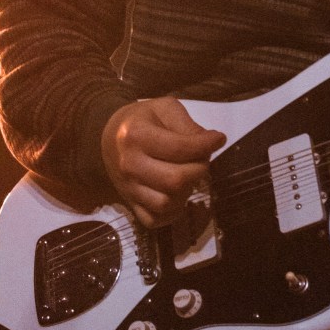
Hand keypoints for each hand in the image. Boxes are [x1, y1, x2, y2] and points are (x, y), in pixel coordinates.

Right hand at [101, 96, 225, 227]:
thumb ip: (187, 124)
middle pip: (176, 180)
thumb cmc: (143, 120)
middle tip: (202, 159)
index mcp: (136, 135)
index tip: (219, 139)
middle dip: (199, 169)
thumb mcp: (164, 109)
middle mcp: (129, 164)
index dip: (206, 145)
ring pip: (166, 203)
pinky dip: (172, 212)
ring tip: (188, 175)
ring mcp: (128, 188)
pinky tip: (178, 194)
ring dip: (187, 191)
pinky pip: (155, 220)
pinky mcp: (129, 204)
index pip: (180, 148)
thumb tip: (210, 142)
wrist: (110, 138)